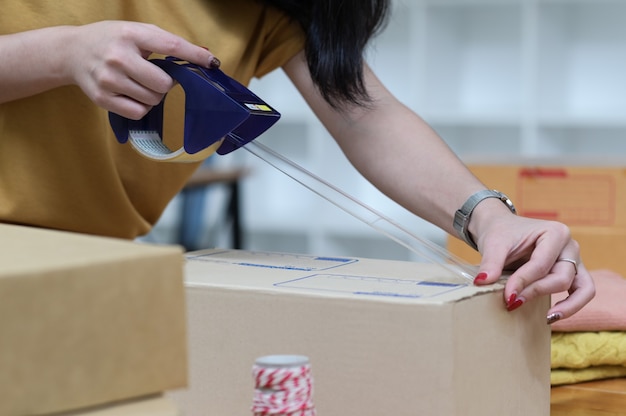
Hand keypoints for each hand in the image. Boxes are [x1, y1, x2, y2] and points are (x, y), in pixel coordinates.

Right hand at [66, 21, 218, 118]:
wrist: (72, 51)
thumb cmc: (113, 40)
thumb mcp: (137, 32)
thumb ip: (167, 42)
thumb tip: (204, 56)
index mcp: (131, 34)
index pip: (171, 46)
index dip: (195, 56)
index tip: (213, 64)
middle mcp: (118, 56)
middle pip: (163, 84)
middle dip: (166, 83)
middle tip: (156, 76)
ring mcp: (108, 79)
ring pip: (152, 100)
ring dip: (153, 95)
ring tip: (139, 82)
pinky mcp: (102, 98)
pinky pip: (138, 112)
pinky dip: (141, 106)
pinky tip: (131, 94)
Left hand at [471, 206, 594, 323]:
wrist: (501, 228)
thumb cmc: (500, 233)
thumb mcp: (493, 244)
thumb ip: (491, 263)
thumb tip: (482, 283)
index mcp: (555, 232)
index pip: (541, 264)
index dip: (523, 282)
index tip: (507, 297)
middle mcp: (569, 246)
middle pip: (562, 277)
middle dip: (537, 292)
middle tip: (513, 302)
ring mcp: (574, 260)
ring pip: (583, 287)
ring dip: (568, 306)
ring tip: (547, 318)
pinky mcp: (571, 273)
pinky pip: (582, 291)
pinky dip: (571, 305)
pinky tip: (551, 316)